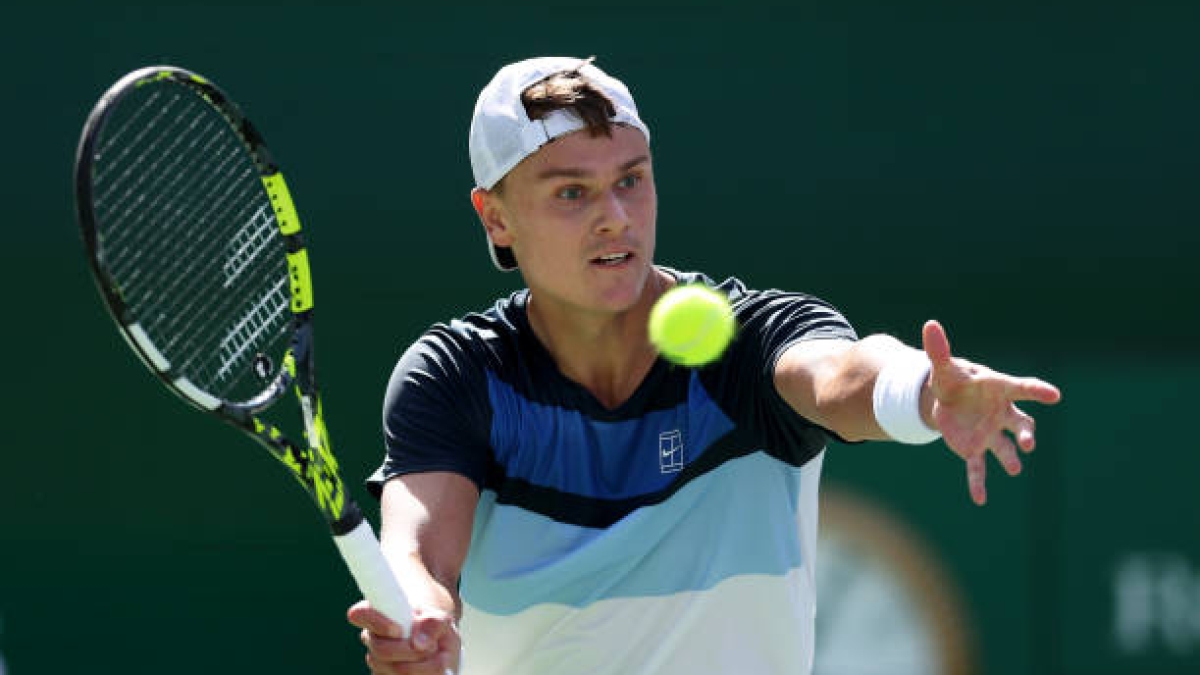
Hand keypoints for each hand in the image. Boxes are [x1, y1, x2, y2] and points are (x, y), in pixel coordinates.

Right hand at [348, 600, 460, 673]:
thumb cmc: (433, 628)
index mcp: (377, 613)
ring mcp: (376, 662)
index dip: (377, 622)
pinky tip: (429, 668)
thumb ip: (433, 624)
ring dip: (422, 666)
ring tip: (435, 656)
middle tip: (432, 647)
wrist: (437, 645)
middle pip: (381, 650)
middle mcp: (371, 638)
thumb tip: (419, 644)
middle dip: (411, 651)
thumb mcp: (440, 619)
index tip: (399, 630)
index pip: (359, 613)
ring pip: (394, 670)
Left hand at [922, 320, 1061, 505]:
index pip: (1022, 388)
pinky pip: (978, 468)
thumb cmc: (952, 380)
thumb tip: (929, 323)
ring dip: (1010, 458)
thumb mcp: (943, 366)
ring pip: (1004, 448)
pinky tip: (979, 499)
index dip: (1038, 390)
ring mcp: (990, 433)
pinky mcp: (974, 449)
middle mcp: (1001, 414)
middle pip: (1021, 423)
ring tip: (1016, 469)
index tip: (1054, 394)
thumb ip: (939, 349)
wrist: (945, 400)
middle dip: (1026, 432)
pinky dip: (978, 482)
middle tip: (1029, 442)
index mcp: (998, 389)